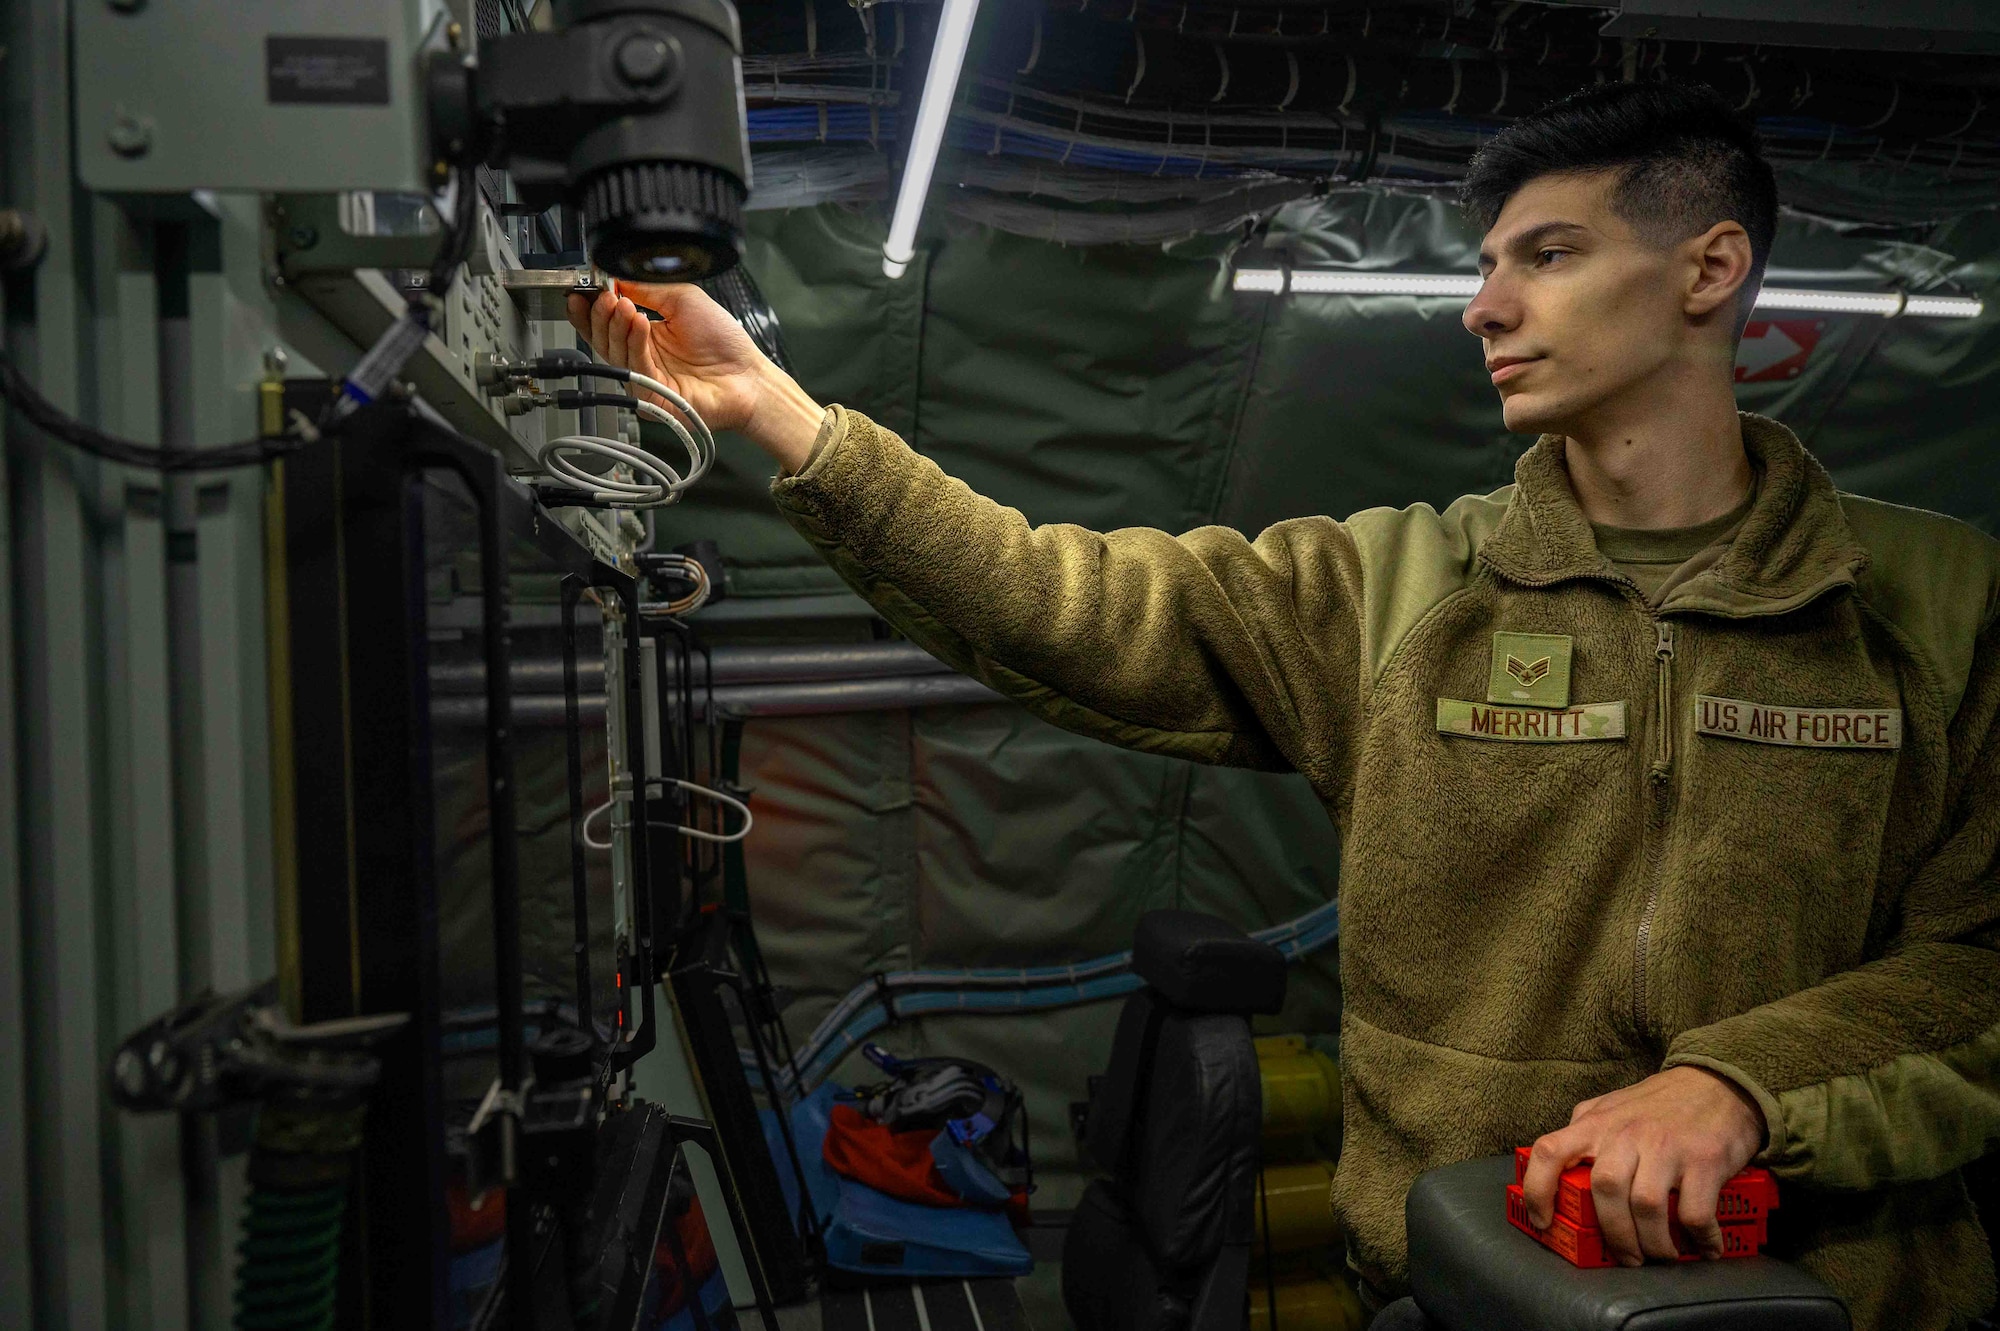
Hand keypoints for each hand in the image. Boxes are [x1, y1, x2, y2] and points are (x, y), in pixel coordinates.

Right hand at [565, 280, 824, 471]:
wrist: (748, 376)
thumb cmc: (724, 342)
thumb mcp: (682, 299)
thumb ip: (647, 288)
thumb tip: (616, 277)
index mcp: (645, 335)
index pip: (607, 322)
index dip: (592, 307)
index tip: (585, 289)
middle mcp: (641, 357)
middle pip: (603, 338)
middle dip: (601, 314)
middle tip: (606, 296)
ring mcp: (644, 377)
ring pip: (614, 352)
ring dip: (616, 325)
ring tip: (623, 305)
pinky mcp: (651, 395)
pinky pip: (634, 367)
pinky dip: (635, 343)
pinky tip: (640, 323)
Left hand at [1520, 1066, 1764, 1264]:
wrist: (1718, 1083)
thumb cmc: (1659, 1103)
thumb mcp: (1611, 1107)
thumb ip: (1585, 1131)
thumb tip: (1558, 1164)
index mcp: (1596, 1124)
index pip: (1549, 1151)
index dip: (1538, 1190)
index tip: (1544, 1223)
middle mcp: (1627, 1133)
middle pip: (1605, 1191)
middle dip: (1614, 1234)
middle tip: (1626, 1257)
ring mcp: (1666, 1147)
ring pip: (1646, 1206)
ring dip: (1653, 1244)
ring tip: (1660, 1256)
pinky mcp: (1705, 1161)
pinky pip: (1695, 1213)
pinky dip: (1700, 1239)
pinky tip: (1704, 1248)